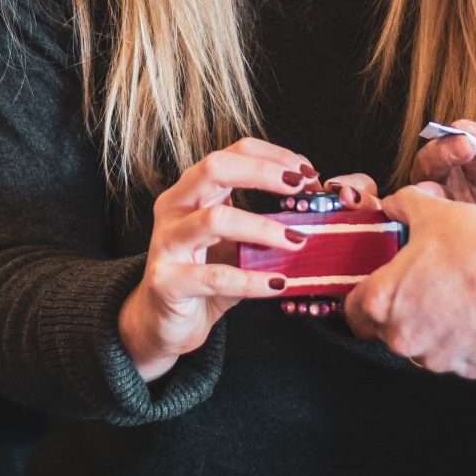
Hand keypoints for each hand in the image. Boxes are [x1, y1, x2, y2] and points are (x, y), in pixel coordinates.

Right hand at [117, 138, 314, 382]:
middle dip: (263, 172)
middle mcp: (174, 207)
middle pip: (216, 168)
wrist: (164, 323)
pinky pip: (215, 276)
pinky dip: (252, 280)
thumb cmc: (203, 276)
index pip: (233, 152)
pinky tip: (278, 284)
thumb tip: (312, 212)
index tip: (307, 173)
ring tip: (297, 241)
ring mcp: (166, 242)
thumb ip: (262, 225)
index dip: (273, 156)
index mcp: (192, 190)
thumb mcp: (235, 243)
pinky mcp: (166, 281)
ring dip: (263, 227)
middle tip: (301, 188)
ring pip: (215, 219)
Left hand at [345, 182, 475, 378]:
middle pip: (386, 330)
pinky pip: (455, 355)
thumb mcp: (435, 213)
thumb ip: (404, 206)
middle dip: (401, 310)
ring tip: (455, 297)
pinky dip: (461, 339)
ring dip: (431, 326)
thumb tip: (394, 203)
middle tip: (424, 285)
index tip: (378, 286)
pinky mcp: (468, 369)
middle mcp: (403, 338)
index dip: (364, 295)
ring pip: (421, 344)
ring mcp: (436, 358)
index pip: (352, 311)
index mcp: (383, 301)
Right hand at [410, 117, 475, 230]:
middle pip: (425, 194)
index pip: (431, 159)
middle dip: (436, 187)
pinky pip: (469, 247)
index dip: (442, 152)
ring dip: (454, 218)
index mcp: (455, 162)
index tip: (465, 147)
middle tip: (460, 183)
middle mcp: (452, 192)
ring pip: (442, 224)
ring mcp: (465, 221)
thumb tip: (460, 128)